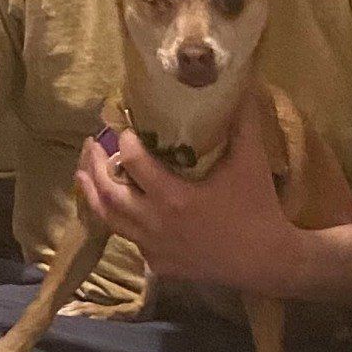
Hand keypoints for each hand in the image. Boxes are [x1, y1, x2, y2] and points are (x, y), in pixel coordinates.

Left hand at [74, 93, 299, 292]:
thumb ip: (243, 123)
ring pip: (110, 221)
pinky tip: (122, 209)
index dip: (125, 142)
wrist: (268, 261)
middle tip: (91, 145)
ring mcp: (154, 248)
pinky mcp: (159, 265)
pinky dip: (121, 221)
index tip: (125, 128)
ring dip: (94, 195)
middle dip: (94, 167)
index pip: (134, 162)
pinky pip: (131, 240)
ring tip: (84, 175)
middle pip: (108, 194)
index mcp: (173, 197)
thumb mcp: (252, 162)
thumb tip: (242, 86)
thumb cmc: (258, 208)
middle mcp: (155, 223)